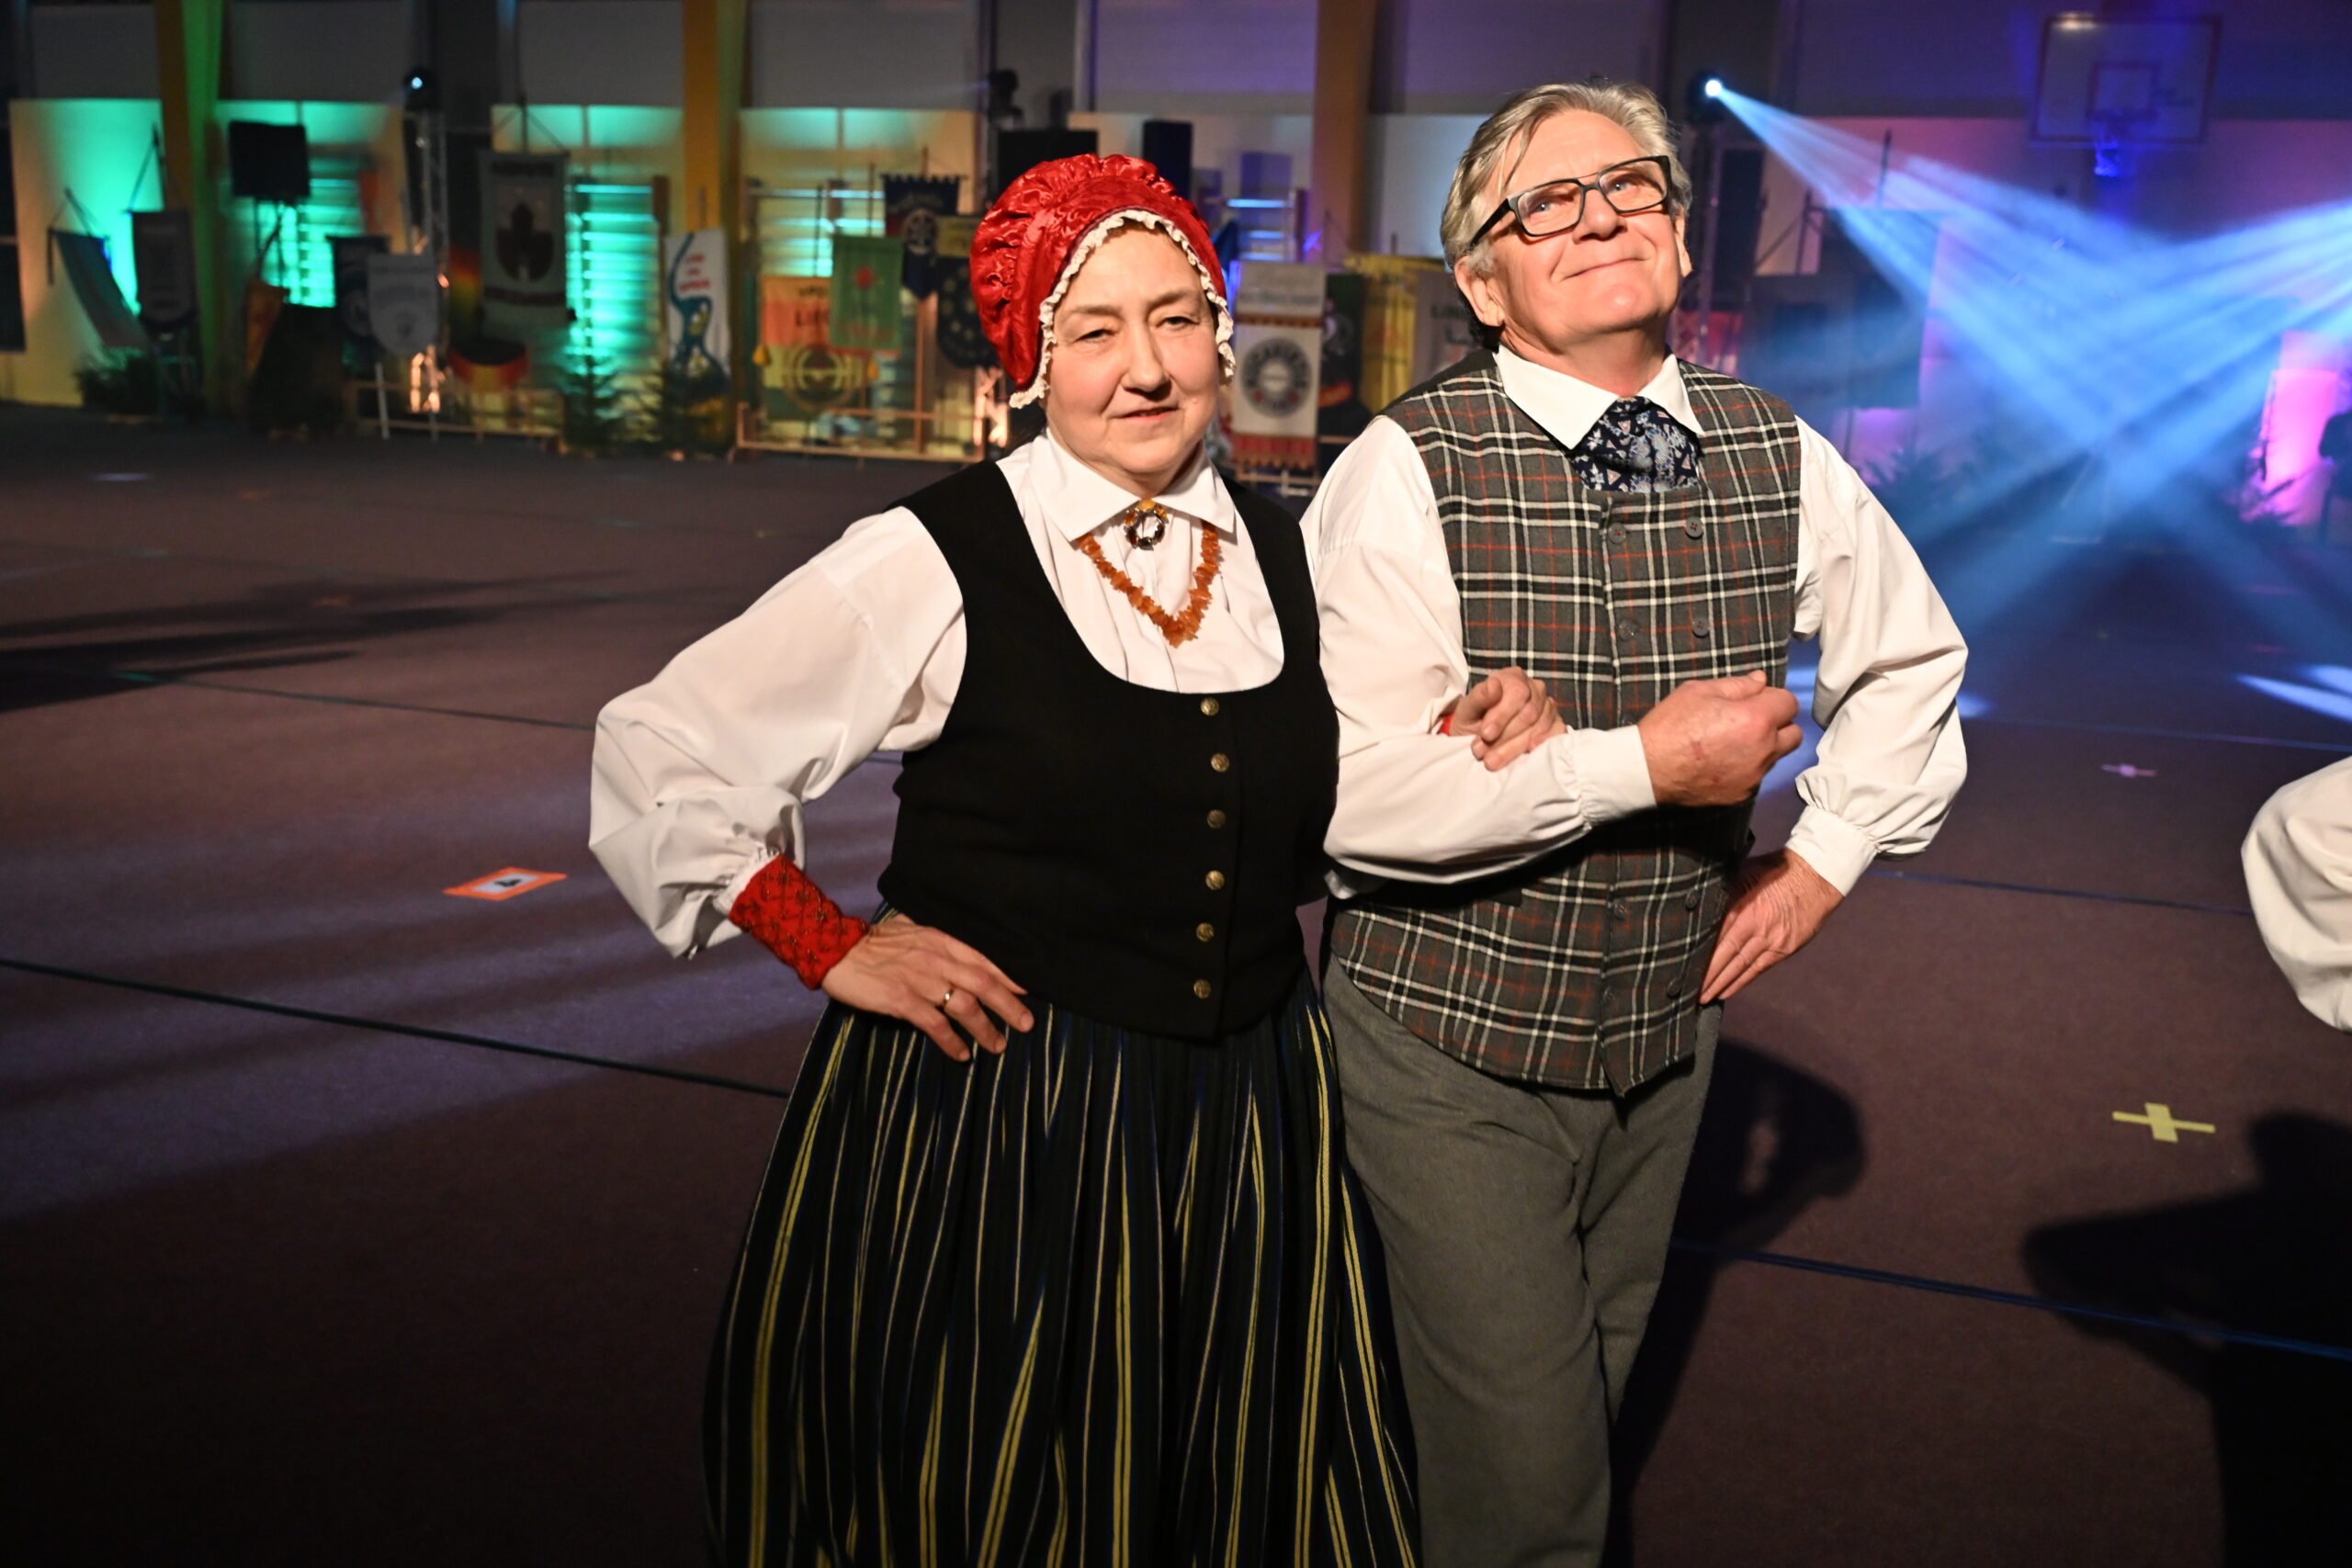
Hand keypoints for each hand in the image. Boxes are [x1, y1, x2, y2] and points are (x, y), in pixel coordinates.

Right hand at [821, 914, 1033, 1060]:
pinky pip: (936, 1024)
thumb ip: (937, 937)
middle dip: (1009, 1005)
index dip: (1009, 975)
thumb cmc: (874, 940)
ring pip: (964, 1007)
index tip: (1028, 989)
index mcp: (940, 939)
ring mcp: (920, 980)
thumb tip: (961, 947)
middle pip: (983, 983)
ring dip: (985, 1029)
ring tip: (998, 1045)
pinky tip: (962, 1054)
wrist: (836, 949)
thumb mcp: (911, 928)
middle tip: (1027, 1024)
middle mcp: (936, 958)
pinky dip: (952, 1041)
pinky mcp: (902, 1000)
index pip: (983, 957)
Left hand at [1447, 667, 1565, 771]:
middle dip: (1505, 736)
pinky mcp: (1556, 725)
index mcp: (1514, 677)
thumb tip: (1493, 684)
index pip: (1517, 693)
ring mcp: (1548, 707)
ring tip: (1492, 760)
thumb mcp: (1468, 709)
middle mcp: (1535, 689)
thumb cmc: (1474, 720)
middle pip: (1529, 713)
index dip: (1502, 715)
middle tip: (1483, 753)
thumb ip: (1479, 697)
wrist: (1480, 739)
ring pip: (1540, 726)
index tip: (1486, 734)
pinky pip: (1557, 733)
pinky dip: (1544, 743)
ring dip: (1515, 746)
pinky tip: (1529, 751)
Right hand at [1637, 671, 1801, 805]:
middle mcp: (1763, 749)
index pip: (1789, 703)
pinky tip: (1721, 762)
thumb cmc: (1671, 725)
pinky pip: (1756, 776)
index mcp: (1756, 719)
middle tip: (1751, 721)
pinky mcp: (1742, 794)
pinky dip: (1746, 767)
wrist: (1647, 769)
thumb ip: (1737, 685)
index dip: (1773, 698)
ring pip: (1776, 756)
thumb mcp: (1699, 691)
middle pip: (1794, 734)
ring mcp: (1754, 775)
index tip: (1755, 700)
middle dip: (1779, 725)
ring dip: (1764, 746)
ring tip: (1732, 743)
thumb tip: (1761, 681)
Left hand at [1701, 851, 1842, 1002]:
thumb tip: (1698, 906)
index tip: (1683, 965)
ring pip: (1741, 966)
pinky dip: (1742, 981)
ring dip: (1721, 983)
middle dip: (1707, 975)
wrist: (1816, 877)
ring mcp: (1772, 939)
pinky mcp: (1785, 948)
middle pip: (1725, 954)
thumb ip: (1724, 892)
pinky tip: (1727, 991)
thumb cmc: (1775, 870)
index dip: (1698, 953)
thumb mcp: (1744, 872)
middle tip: (1689, 990)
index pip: (1714, 935)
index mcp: (1743, 905)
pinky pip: (1759, 968)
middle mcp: (1756, 925)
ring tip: (1704, 997)